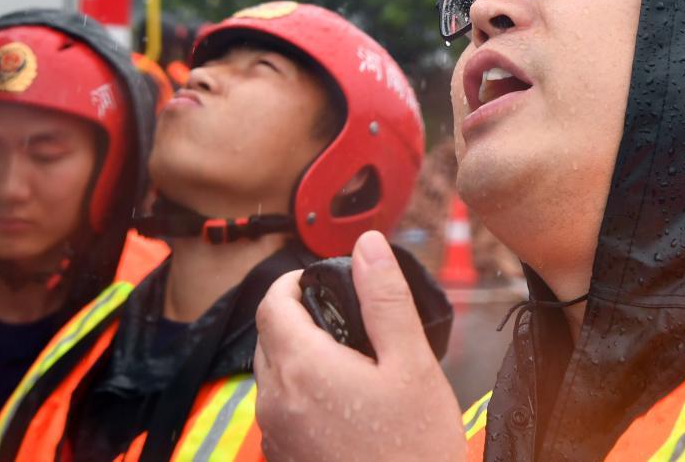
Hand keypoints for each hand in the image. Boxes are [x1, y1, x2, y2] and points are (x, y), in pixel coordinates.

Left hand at [254, 231, 465, 461]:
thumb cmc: (416, 446)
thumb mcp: (411, 363)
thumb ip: (385, 299)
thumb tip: (367, 244)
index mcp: (301, 368)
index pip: (271, 304)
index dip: (292, 282)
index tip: (322, 278)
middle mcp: (275, 401)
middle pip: (268, 337)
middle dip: (298, 316)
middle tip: (345, 315)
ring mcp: (276, 435)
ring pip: (271, 373)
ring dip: (298, 353)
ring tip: (350, 358)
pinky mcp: (285, 458)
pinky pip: (280, 408)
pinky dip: (301, 390)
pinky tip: (344, 401)